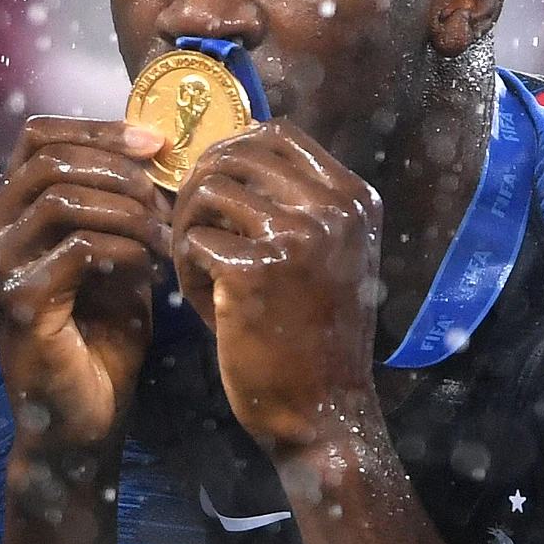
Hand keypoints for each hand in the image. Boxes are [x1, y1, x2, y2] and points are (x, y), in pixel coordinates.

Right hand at [0, 117, 171, 453]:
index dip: (98, 130)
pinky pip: (79, 247)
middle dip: (121, 172)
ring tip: (164, 238)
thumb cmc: (102, 339)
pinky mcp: (15, 302)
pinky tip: (151, 267)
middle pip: (50, 160)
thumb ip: (121, 204)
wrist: (84, 420)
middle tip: (166, 202)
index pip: (38, 138)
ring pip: (63, 198)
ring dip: (128, 211)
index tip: (156, 144)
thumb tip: (156, 146)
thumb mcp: (116, 253)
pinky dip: (126, 249)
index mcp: (4, 214)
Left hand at [170, 125, 384, 459]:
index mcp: (356, 199)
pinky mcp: (254, 270)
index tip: (214, 185)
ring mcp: (296, 236)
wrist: (322, 411)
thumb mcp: (330, 257)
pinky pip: (193, 241)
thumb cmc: (315, 337)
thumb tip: (230, 153)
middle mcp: (333, 209)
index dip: (233, 150)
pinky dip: (188, 271)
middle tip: (193, 229)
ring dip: (190, 228)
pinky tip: (208, 304)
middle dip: (200, 188)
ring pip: (206, 192)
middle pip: (235, 155)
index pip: (279, 133)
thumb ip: (297, 204)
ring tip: (201, 271)